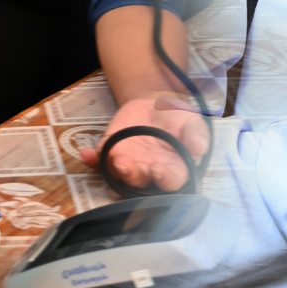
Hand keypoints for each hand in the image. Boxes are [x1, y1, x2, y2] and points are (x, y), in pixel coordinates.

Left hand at [81, 96, 211, 192]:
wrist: (154, 104)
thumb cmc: (177, 119)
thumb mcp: (192, 121)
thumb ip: (196, 134)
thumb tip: (199, 148)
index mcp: (173, 169)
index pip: (170, 182)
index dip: (163, 179)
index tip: (157, 168)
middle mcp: (150, 172)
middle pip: (141, 183)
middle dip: (133, 175)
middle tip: (127, 163)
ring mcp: (129, 165)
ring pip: (120, 176)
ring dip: (114, 169)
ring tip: (114, 156)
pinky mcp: (111, 155)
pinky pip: (99, 162)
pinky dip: (92, 161)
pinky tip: (87, 154)